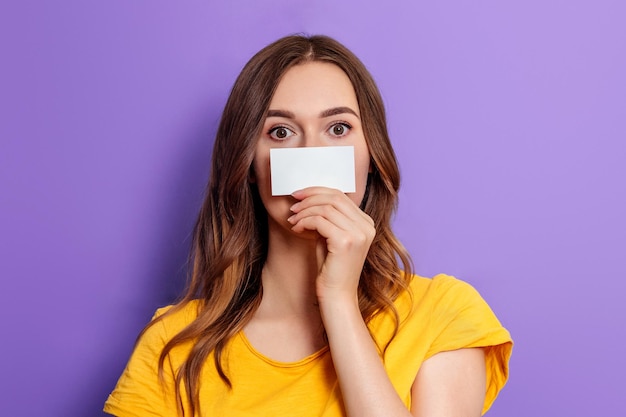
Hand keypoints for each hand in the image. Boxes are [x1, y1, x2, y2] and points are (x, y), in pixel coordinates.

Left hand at [288, 187, 375, 301]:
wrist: (337, 295)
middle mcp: (366, 226)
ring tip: (292, 220)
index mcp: (366, 223)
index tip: (299, 195)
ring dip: (304, 211)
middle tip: (293, 205)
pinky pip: (319, 221)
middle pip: (334, 198)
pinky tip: (297, 229)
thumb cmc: (331, 268)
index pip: (341, 196)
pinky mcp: (346, 242)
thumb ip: (327, 218)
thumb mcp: (330, 237)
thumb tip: (309, 200)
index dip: (317, 191)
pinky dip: (304, 221)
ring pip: (325, 208)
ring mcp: (358, 233)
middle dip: (309, 198)